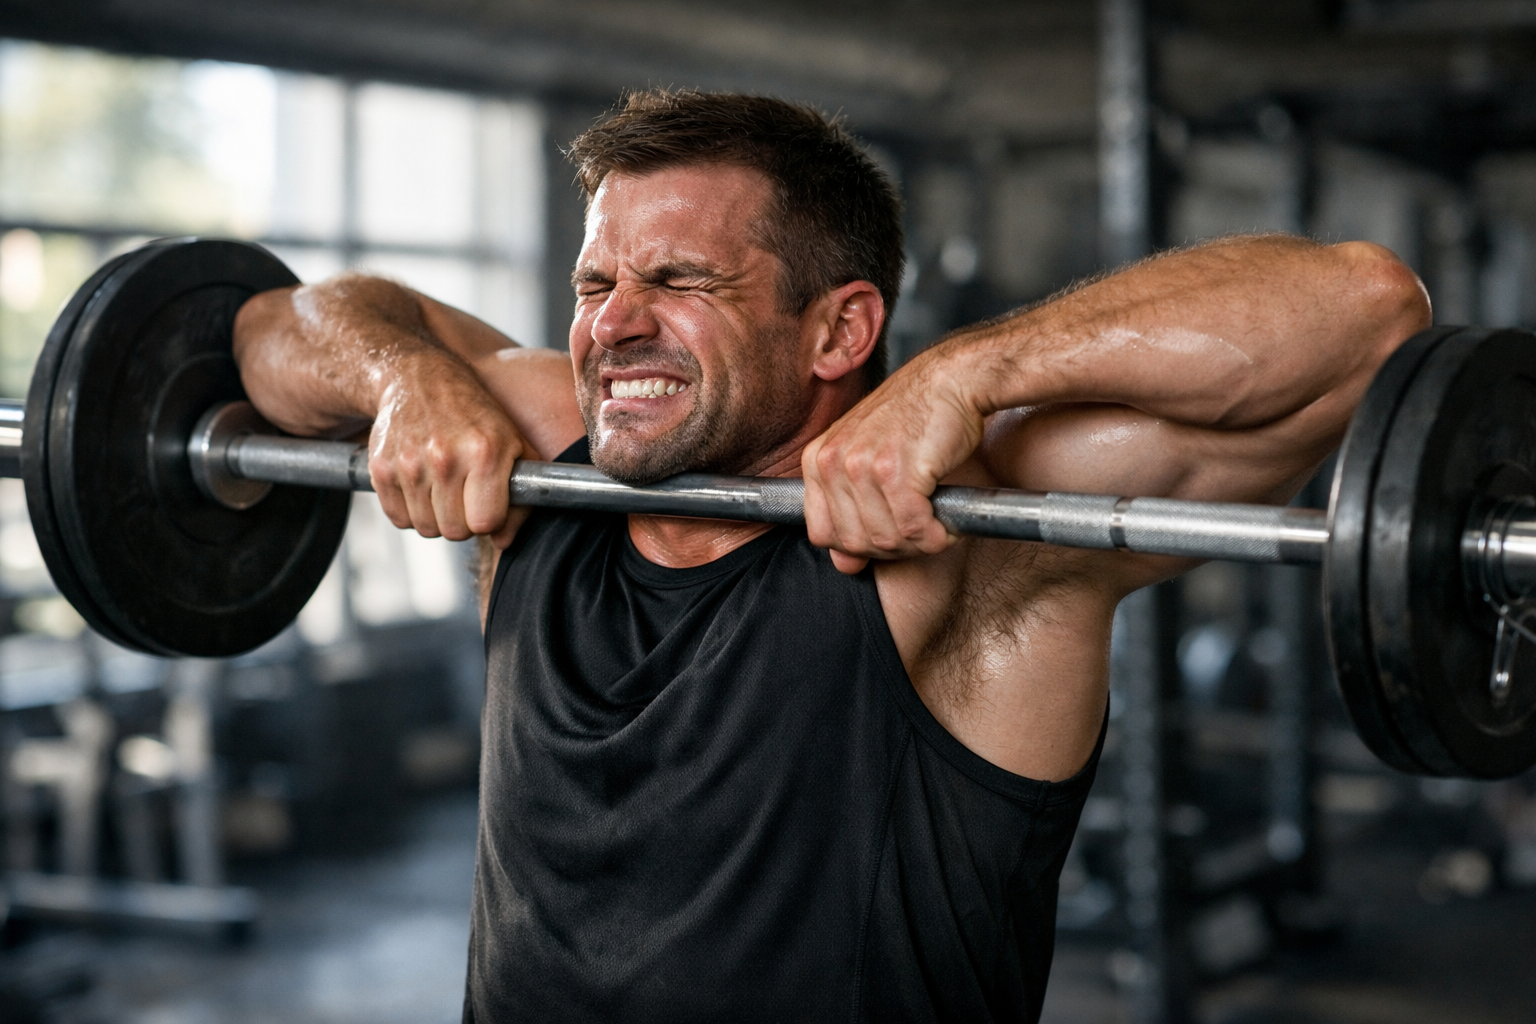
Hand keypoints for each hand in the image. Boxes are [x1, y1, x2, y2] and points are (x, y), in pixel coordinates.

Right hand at [367, 350, 529, 548]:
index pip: (485, 523)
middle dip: (463, 520)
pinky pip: (399, 518)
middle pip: (455, 532)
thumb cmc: (474, 413)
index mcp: (485, 452)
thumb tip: (504, 540)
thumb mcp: (513, 442)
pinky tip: (421, 485)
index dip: (488, 518)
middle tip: (465, 495)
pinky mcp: (381, 468)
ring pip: (426, 528)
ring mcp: (409, 463)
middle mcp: (446, 458)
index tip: (487, 502)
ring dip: (436, 516)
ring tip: (443, 487)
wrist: (418, 378)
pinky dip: (410, 510)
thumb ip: (523, 494)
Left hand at [801, 345, 986, 573]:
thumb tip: (845, 565)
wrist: (952, 380)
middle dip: (891, 548)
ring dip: (917, 543)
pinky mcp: (897, 470)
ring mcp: (862, 465)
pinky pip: (914, 528)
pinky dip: (935, 535)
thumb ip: (849, 509)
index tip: (886, 534)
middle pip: (853, 542)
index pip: (821, 533)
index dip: (856, 547)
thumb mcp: (867, 458)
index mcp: (817, 459)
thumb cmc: (915, 416)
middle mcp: (832, 462)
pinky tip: (945, 522)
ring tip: (934, 524)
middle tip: (918, 532)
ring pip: (885, 539)